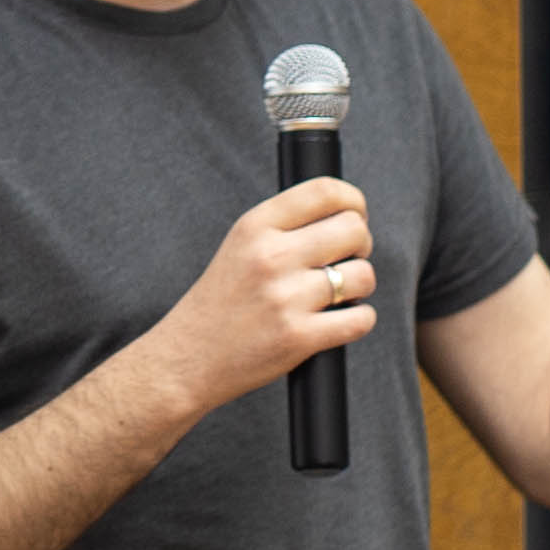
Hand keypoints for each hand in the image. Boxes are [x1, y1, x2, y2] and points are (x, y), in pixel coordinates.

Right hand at [145, 177, 377, 412]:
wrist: (187, 358)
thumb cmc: (220, 303)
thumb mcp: (240, 247)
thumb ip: (284, 227)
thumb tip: (347, 216)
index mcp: (255, 227)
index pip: (325, 191)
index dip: (354, 201)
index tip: (356, 216)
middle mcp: (270, 256)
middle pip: (354, 230)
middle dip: (361, 245)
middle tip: (345, 260)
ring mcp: (285, 298)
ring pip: (363, 276)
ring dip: (360, 286)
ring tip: (337, 295)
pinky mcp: (299, 337)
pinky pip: (361, 319)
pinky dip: (359, 320)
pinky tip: (338, 321)